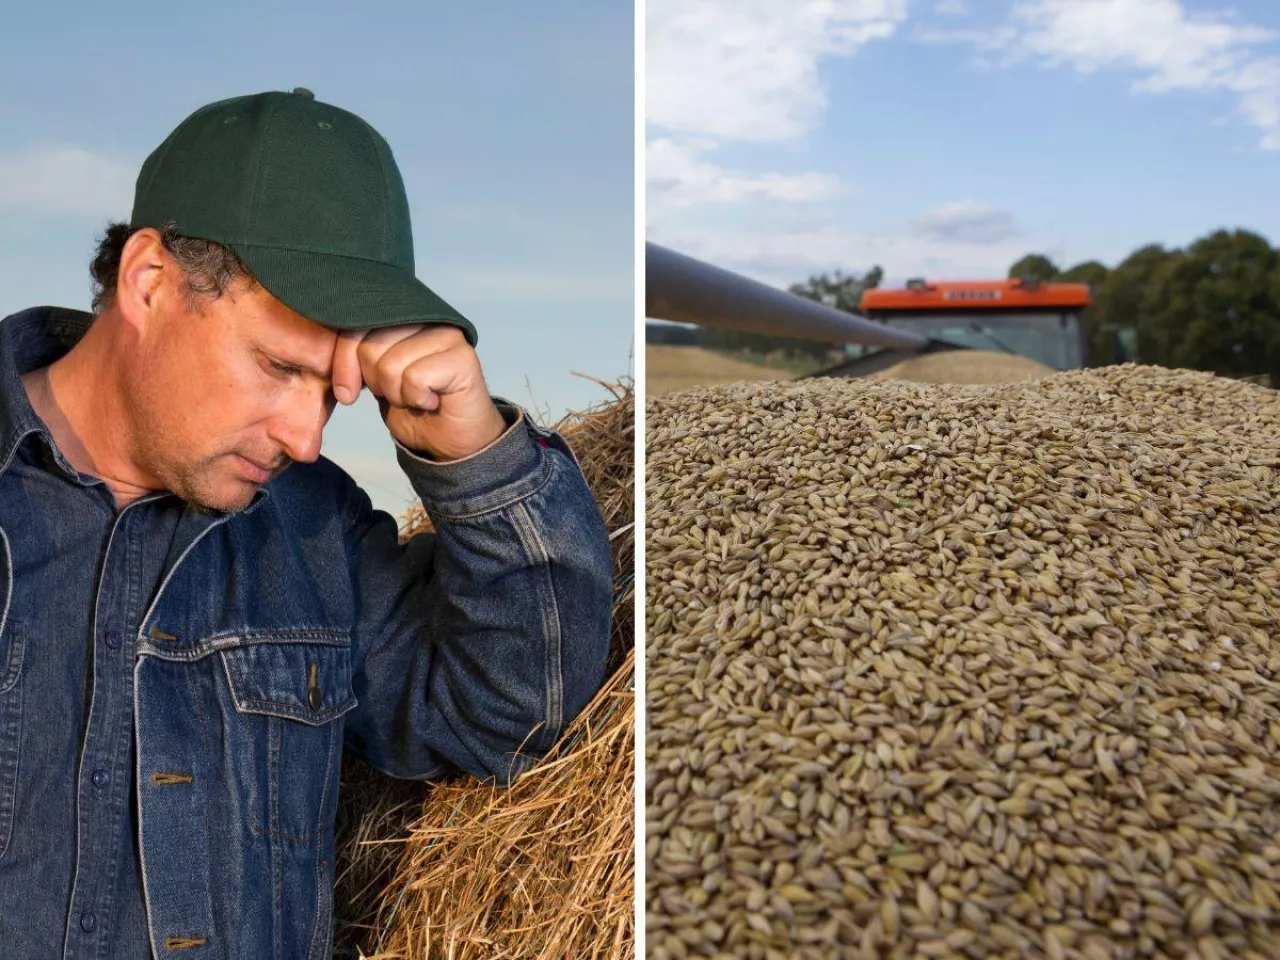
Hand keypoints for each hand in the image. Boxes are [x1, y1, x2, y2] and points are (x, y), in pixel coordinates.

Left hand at [331, 324, 507, 461]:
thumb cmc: (413, 408)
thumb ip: (358, 353)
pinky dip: (417, 399)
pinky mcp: (463, 357)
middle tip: (399, 394)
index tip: (346, 393)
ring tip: (418, 397)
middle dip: (376, 382)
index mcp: (402, 315)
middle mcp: (426, 318)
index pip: (356, 323)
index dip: (343, 361)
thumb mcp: (374, 378)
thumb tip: (326, 340)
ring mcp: (448, 335)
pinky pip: (415, 378)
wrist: (450, 442)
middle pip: (370, 346)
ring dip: (399, 394)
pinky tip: (432, 400)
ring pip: (391, 364)